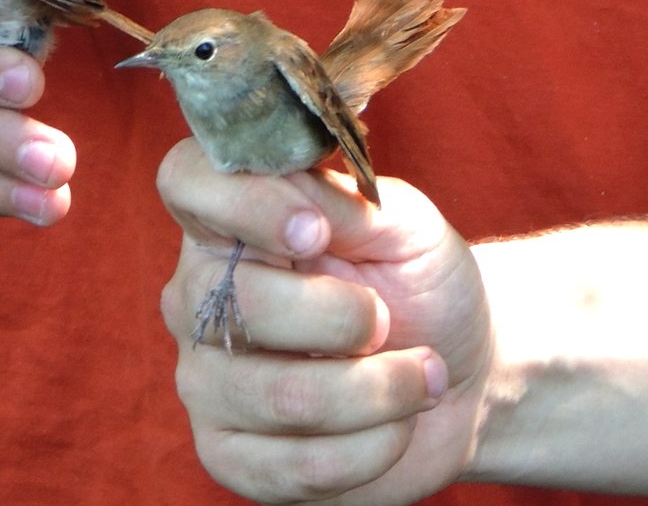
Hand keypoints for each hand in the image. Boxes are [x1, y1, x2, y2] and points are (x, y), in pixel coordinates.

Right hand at [158, 139, 491, 503]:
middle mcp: (199, 297)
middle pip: (235, 302)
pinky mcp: (229, 454)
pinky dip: (372, 446)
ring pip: (280, 395)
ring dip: (378, 390)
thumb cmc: (417, 284)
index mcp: (230, 222)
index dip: (244, 203)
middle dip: (339, 316)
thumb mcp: (404, 224)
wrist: (459, 372)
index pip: (187, 182)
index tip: (315, 230)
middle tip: (385, 318)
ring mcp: (205, 379)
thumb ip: (352, 202)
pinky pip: (295, 465)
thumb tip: (305, 205)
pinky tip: (395, 424)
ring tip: (422, 375)